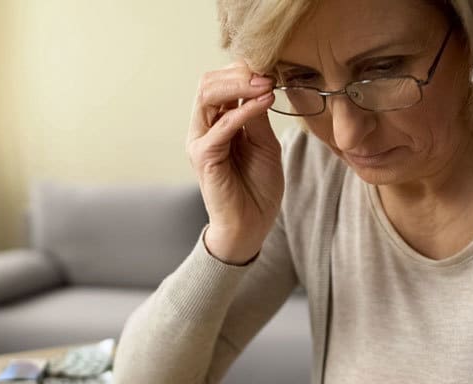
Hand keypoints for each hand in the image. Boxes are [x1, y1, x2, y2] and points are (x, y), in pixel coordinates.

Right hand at [187, 61, 283, 264]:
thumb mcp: (265, 144)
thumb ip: (258, 116)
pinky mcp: (203, 156)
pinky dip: (245, 110)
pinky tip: (265, 101)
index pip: (220, 82)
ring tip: (266, 84)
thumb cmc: (258, 187)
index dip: (244, 71)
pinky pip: (222, 125)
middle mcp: (203, 128)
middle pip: (208, 83)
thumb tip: (261, 83)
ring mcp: (200, 141)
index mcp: (217, 123)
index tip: (272, 69)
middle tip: (268, 73)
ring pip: (207, 95)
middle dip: (239, 73)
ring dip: (239, 85)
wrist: (251, 225)